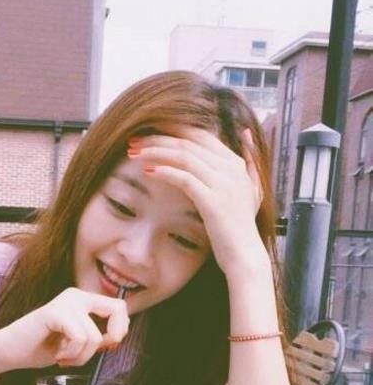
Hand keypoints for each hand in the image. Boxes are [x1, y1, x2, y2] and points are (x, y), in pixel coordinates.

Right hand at [0, 287, 129, 373]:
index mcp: (83, 299)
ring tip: (64, 358)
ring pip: (95, 336)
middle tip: (90, 352)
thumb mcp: (76, 342)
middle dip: (111, 338)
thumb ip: (96, 335)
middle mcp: (76, 295)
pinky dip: (72, 355)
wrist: (7, 351)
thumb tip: (118, 337)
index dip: (118, 331)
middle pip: (118, 310)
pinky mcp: (55, 312)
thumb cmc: (40, 348)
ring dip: (82, 357)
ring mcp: (66, 301)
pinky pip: (80, 338)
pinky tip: (58, 355)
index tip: (102, 348)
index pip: (120, 308)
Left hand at [128, 127, 266, 276]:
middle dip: (158, 138)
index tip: (148, 132)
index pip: (200, 134)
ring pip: (184, 156)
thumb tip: (244, 133)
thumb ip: (249, 160)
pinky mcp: (213, 201)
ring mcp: (223, 183)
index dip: (172, 129)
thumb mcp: (250, 188)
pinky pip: (185, 178)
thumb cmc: (240, 225)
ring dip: (156, 151)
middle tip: (133, 141)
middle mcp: (231, 168)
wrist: (244, 255)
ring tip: (133, 154)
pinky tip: (147, 171)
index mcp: (235, 162)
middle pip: (189, 141)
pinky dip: (165, 172)